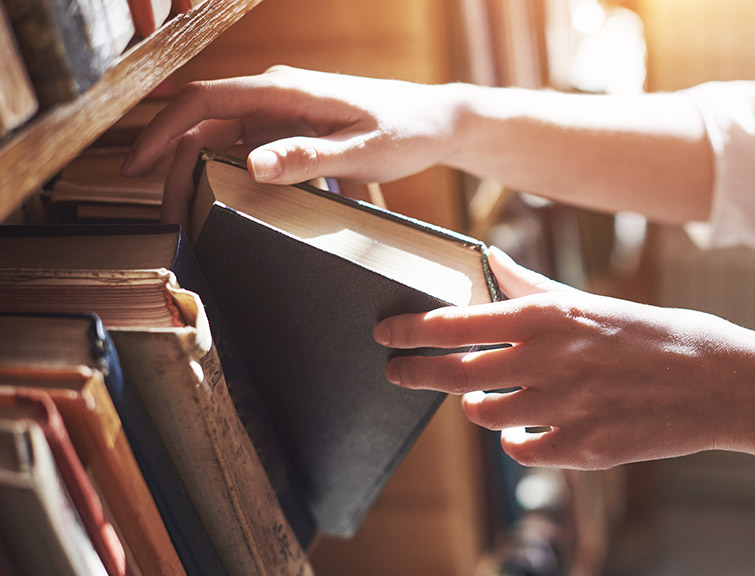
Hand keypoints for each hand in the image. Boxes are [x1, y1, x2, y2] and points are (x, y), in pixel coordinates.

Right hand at [121, 65, 463, 226]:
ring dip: (199, 174)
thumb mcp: (360, 150)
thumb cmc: (405, 131)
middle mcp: (277, 95)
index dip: (164, 132)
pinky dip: (228, 173)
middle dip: (176, 167)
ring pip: (222, 139)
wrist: (437, 121)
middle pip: (205, 125)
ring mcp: (284, 111)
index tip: (138, 168)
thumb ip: (306, 157)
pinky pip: (248, 148)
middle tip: (167, 216)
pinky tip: (222, 204)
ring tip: (187, 217)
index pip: (205, 101)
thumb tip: (249, 165)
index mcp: (285, 91)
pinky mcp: (294, 128)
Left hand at [374, 248, 754, 469]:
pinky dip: (518, 440)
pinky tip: (532, 427)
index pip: (455, 323)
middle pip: (454, 374)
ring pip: (483, 415)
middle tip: (397, 372)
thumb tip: (489, 260)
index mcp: (548, 316)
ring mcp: (564, 408)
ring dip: (477, 406)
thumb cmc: (657, 336)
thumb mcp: (591, 301)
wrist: (723, 382)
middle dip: (414, 373)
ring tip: (488, 397)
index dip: (410, 331)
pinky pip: (521, 450)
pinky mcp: (583, 450)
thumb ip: (532, 286)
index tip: (386, 334)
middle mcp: (548, 361)